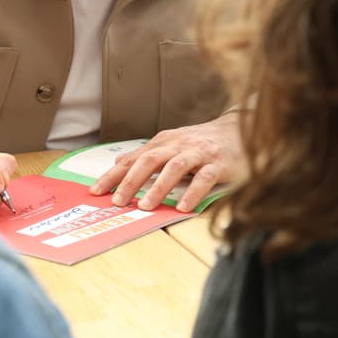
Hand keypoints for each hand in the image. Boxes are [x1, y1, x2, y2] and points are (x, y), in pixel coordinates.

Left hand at [90, 111, 243, 212]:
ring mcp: (199, 154)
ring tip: (145, 206)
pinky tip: (184, 207)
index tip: (96, 191)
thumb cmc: (202, 142)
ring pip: (175, 168)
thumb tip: (119, 164)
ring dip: (158, 187)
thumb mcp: (172, 144)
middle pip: (150, 161)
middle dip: (131, 181)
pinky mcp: (220, 164)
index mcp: (164, 142)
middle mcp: (178, 145)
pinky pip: (205, 178)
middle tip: (117, 201)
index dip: (113, 175)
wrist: (240, 129)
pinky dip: (194, 192)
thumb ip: (148, 155)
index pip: (133, 158)